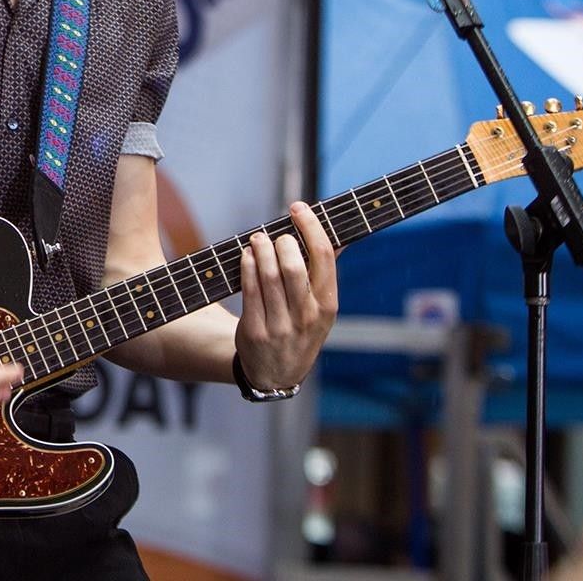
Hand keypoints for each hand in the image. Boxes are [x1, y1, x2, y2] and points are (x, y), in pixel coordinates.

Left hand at [234, 201, 337, 390]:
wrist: (277, 374)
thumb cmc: (300, 329)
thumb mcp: (320, 307)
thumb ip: (324, 272)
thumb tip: (336, 232)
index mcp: (328, 305)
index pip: (324, 257)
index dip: (311, 226)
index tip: (298, 207)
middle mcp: (307, 316)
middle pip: (294, 265)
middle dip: (282, 241)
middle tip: (274, 233)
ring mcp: (281, 326)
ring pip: (270, 277)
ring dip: (261, 250)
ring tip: (257, 239)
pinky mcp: (255, 332)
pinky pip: (250, 292)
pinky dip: (247, 267)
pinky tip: (246, 256)